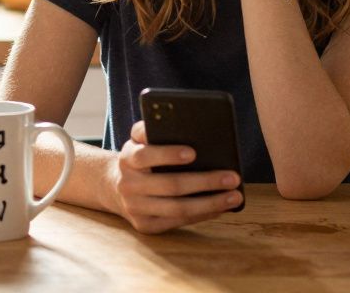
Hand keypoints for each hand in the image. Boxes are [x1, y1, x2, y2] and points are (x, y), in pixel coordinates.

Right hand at [102, 121, 243, 233]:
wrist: (114, 186)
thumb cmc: (139, 158)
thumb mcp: (139, 141)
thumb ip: (152, 130)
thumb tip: (185, 124)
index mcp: (127, 158)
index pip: (145, 155)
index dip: (168, 154)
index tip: (193, 153)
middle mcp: (128, 184)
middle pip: (170, 185)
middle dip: (205, 181)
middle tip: (233, 177)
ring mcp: (135, 208)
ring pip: (178, 208)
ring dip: (210, 203)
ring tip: (235, 196)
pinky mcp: (145, 226)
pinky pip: (178, 221)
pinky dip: (202, 214)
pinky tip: (220, 207)